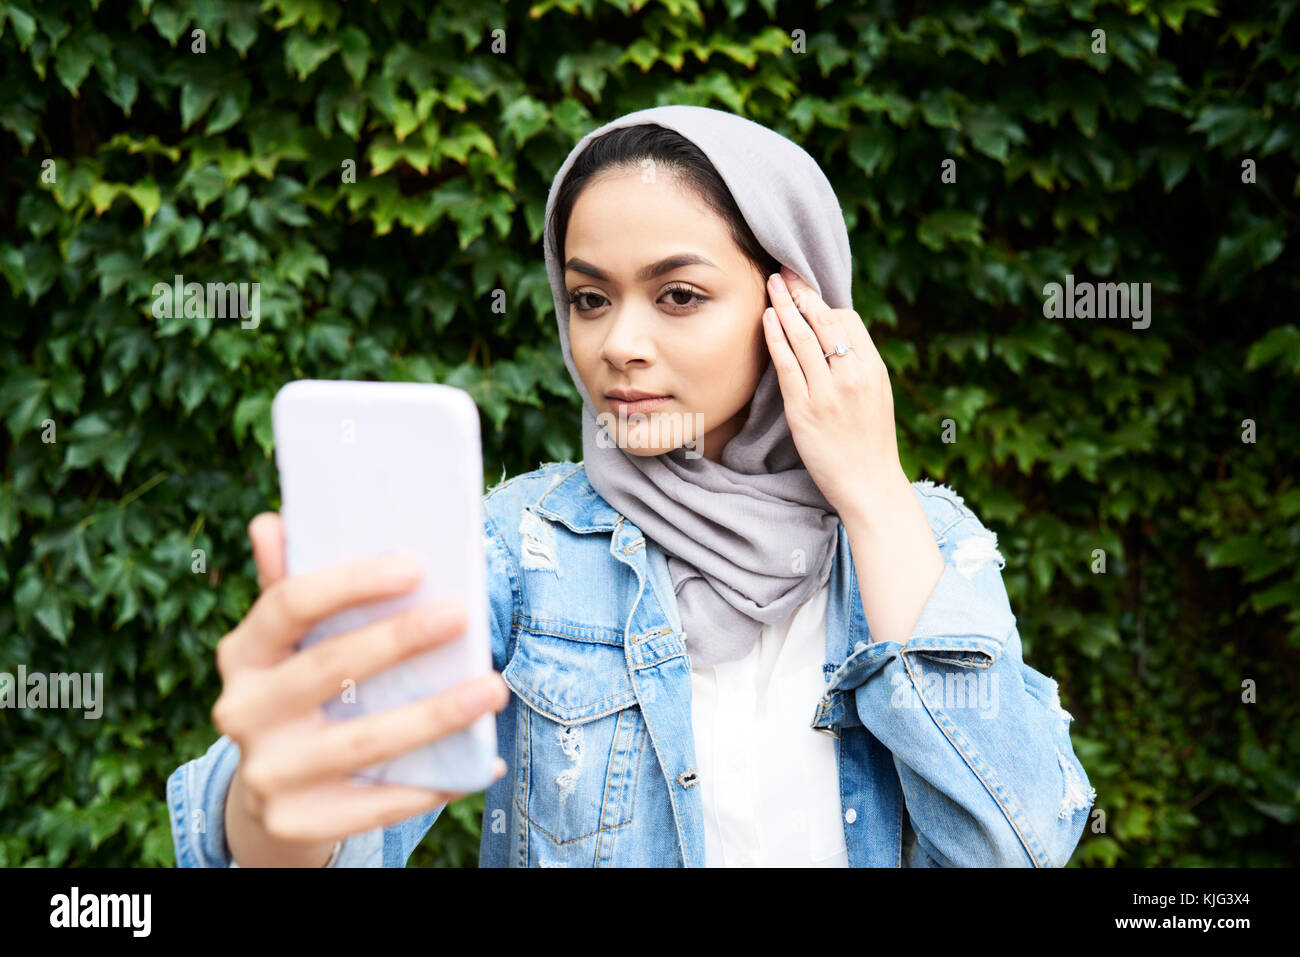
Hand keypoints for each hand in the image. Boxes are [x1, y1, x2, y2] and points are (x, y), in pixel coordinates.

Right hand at [216, 512, 509, 862]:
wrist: (270, 801)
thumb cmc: (298, 696)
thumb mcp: (286, 645)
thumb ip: (289, 587)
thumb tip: (272, 521)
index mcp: (241, 654)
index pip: (289, 604)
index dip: (351, 582)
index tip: (415, 566)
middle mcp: (241, 711)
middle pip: (330, 665)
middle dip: (401, 639)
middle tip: (462, 615)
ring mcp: (267, 772)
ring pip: (363, 740)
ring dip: (435, 715)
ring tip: (493, 689)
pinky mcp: (295, 822)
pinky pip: (375, 805)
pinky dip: (431, 784)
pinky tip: (479, 762)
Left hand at [761, 265, 908, 517]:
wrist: (869, 484)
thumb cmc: (870, 442)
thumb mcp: (875, 396)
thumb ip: (857, 367)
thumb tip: (836, 338)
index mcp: (871, 369)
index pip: (847, 320)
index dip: (824, 302)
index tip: (805, 287)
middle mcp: (851, 376)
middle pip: (824, 320)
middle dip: (802, 292)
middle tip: (784, 270)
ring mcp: (826, 392)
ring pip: (803, 337)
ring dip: (785, 306)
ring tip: (772, 284)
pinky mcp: (803, 410)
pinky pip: (787, 364)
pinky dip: (776, 337)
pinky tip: (768, 318)